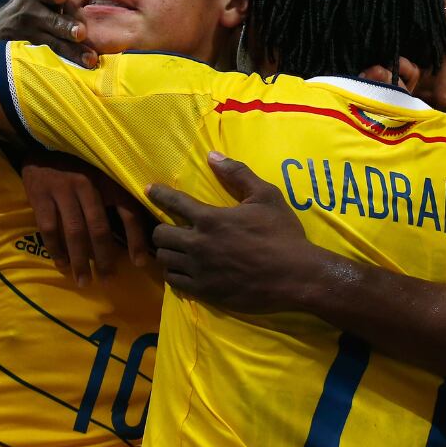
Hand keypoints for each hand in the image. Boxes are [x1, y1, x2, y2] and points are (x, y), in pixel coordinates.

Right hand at [0, 0, 96, 67]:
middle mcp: (29, 10)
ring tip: (89, 57)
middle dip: (63, 25)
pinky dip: (67, 63)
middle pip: (48, 18)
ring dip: (70, 49)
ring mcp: (28, 33)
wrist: (6, 29)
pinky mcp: (30, 52)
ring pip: (51, 41)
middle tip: (80, 32)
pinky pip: (50, 58)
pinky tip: (87, 68)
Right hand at [22, 154, 153, 285]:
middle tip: (108, 279)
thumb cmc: (82, 165)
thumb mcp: (107, 174)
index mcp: (111, 182)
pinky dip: (56, 249)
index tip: (140, 263)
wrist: (44, 145)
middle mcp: (89, 186)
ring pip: (74, 232)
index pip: (129, 214)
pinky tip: (61, 264)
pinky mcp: (41, 196)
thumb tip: (145, 229)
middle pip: (100, 228)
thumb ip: (121, 197)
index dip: (136, 240)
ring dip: (80, 260)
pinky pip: (49, 228)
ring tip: (84, 280)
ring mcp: (64, 191)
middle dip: (104, 258)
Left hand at [146, 152, 319, 313]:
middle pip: (160, 234)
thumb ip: (238, 174)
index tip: (150, 190)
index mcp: (210, 219)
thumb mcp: (267, 197)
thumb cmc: (282, 234)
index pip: (173, 202)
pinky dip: (174, 273)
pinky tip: (184, 269)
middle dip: (163, 228)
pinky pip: (173, 281)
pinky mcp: (203, 290)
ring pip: (164, 259)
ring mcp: (198, 269)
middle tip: (173, 228)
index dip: (159, 194)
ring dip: (168, 251)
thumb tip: (213, 156)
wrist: (295, 276)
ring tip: (177, 250)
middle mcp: (197, 244)